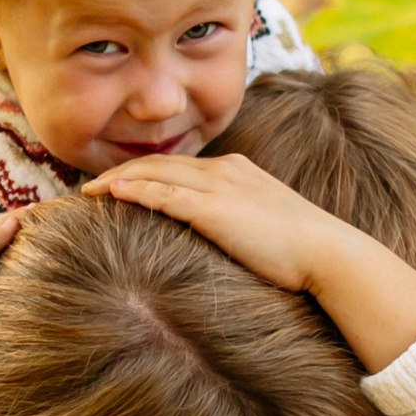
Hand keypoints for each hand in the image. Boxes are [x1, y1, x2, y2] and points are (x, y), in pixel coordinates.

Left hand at [82, 153, 415, 371]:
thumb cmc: (304, 252)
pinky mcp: (212, 208)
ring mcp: (218, 186)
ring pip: (154, 173)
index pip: (179, 164)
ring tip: (87, 191)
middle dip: (122, 171)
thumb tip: (225, 241)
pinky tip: (109, 195)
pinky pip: (162, 193)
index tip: (120, 183)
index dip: (146, 171)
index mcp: (236, 170)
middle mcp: (224, 169)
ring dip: (116, 179)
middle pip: (159, 162)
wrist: (327, 254)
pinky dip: (132, 191)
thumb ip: (240, 222)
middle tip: (90, 185)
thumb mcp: (267, 226)